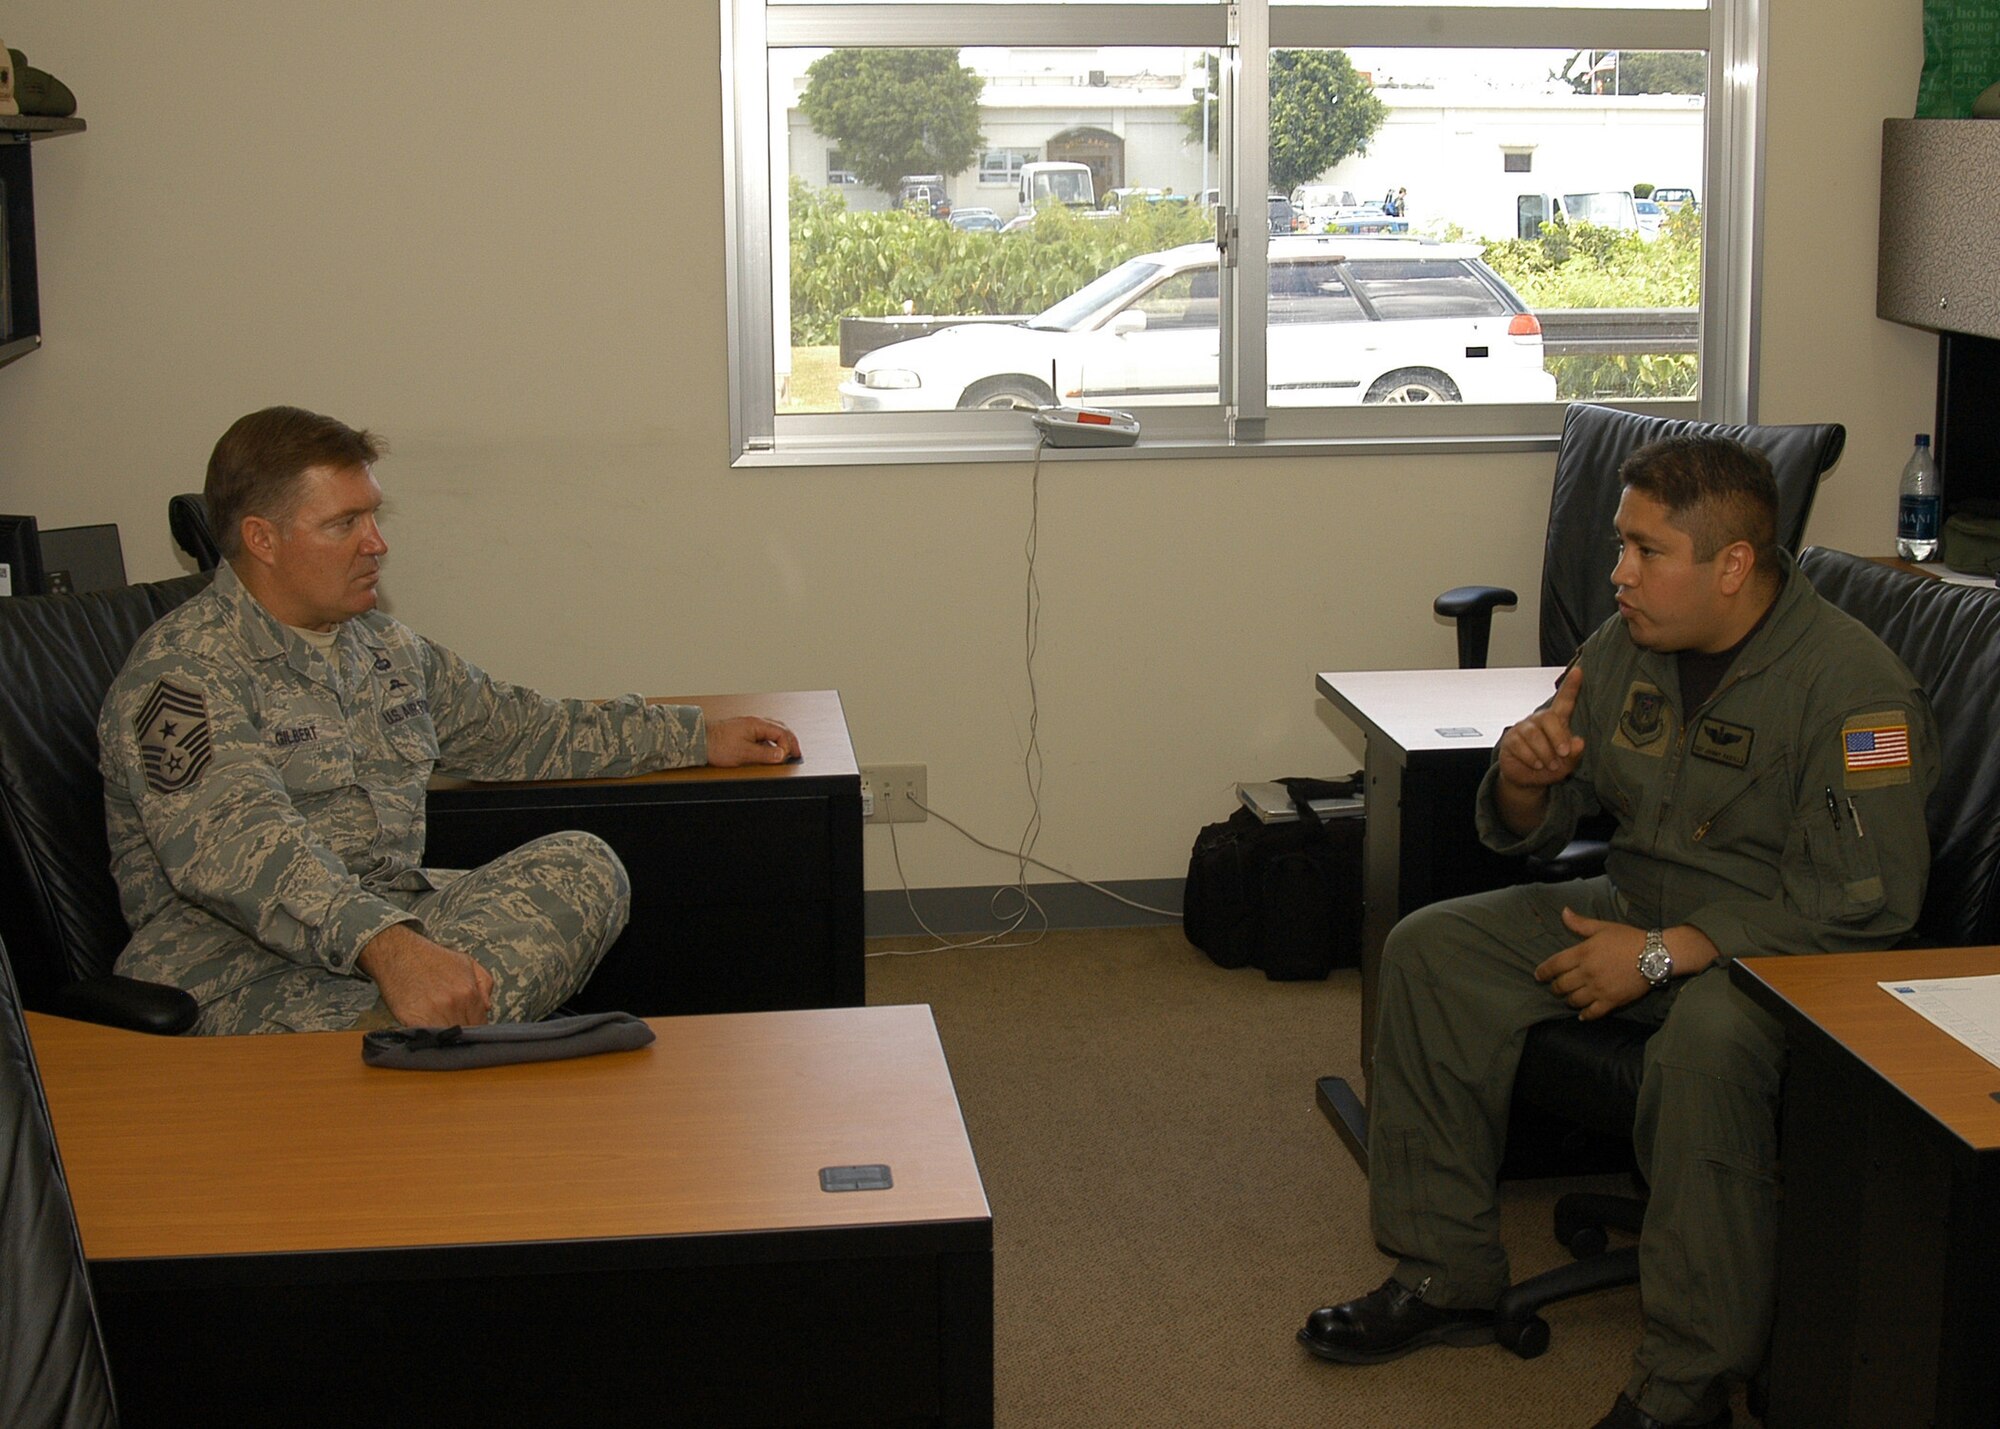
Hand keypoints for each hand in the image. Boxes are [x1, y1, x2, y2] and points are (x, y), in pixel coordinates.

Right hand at [356, 923, 493, 1026]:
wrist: (398, 952)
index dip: (476, 1029)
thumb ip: (484, 983)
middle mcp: (455, 1003)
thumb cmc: (431, 958)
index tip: (469, 1029)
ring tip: (441, 1033)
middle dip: (462, 1035)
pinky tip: (428, 1033)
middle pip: (466, 1032)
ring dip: (446, 1039)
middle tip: (454, 1032)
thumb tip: (487, 1007)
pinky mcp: (414, 1021)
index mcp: (469, 991)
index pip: (481, 1024)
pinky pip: (429, 1038)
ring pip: (449, 1038)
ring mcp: (434, 1013)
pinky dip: (430, 1038)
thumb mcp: (466, 962)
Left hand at [706, 715, 801, 766]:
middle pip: (781, 728)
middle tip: (797, 753)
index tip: (787, 758)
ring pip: (773, 730)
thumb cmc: (718, 744)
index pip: (782, 733)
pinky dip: (773, 741)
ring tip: (787, 751)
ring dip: (783, 740)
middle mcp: (755, 722)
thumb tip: (781, 755)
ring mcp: (749, 726)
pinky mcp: (744, 731)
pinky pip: (765, 733)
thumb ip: (765, 754)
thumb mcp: (744, 753)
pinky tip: (771, 749)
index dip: (788, 746)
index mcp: (757, 724)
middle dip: (791, 741)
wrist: (699, 740)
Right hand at [1497, 664, 1586, 790]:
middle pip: (1548, 718)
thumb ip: (1575, 753)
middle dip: (1557, 737)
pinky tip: (1536, 764)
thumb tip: (1579, 742)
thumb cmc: (1550, 766)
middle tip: (1562, 754)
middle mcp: (1539, 721)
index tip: (1580, 671)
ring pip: (1534, 735)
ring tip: (1549, 764)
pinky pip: (1520, 745)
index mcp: (1557, 721)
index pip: (1564, 700)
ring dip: (1544, 753)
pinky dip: (1531, 758)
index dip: (1571, 686)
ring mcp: (1523, 729)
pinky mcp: (1510, 740)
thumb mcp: (1567, 763)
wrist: (1528, 779)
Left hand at [1533, 907, 1648, 1020]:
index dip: (1543, 971)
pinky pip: (1592, 1013)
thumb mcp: (1603, 927)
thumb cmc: (1629, 938)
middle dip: (1555, 987)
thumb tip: (1563, 912)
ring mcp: (1599, 989)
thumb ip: (1580, 924)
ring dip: (1568, 1000)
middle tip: (1555, 987)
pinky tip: (1582, 1015)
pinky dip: (1585, 1015)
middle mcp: (1587, 972)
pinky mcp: (1611, 1001)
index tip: (1538, 976)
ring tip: (1569, 998)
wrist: (1656, 955)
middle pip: (1561, 985)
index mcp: (1583, 953)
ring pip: (1574, 1000)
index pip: (1554, 965)